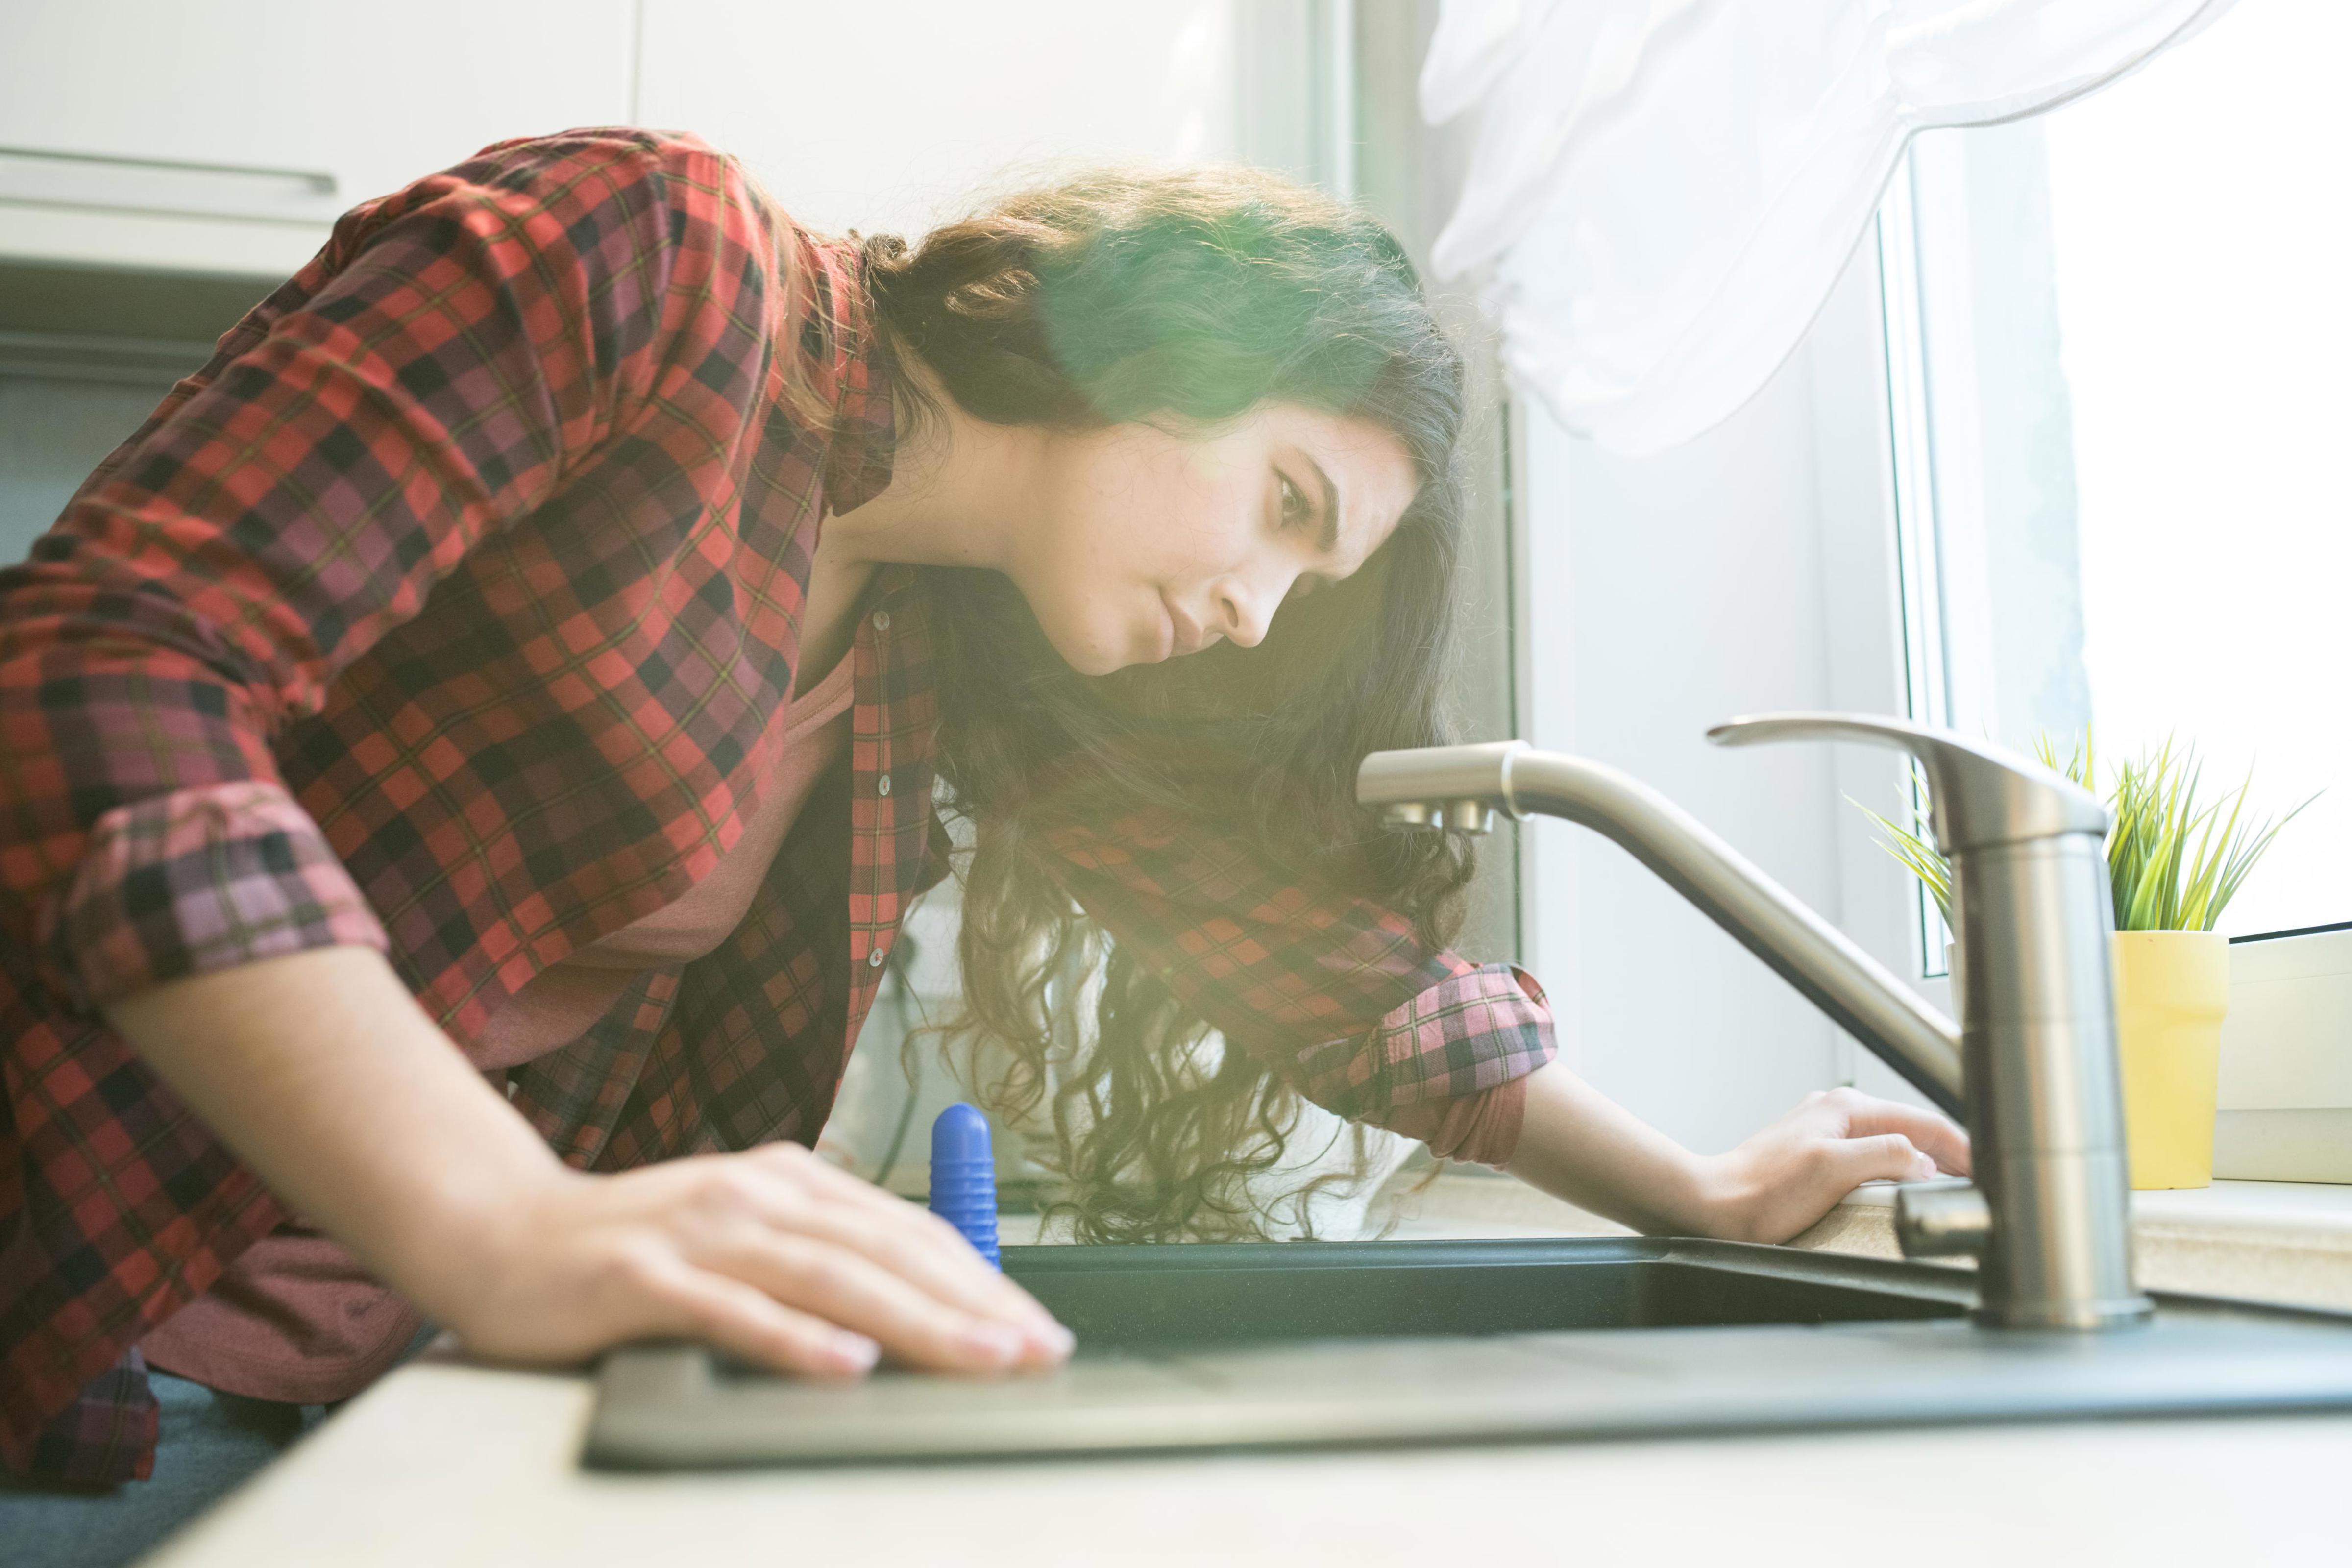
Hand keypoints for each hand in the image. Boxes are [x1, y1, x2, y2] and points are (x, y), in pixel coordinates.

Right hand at [433, 1141, 1071, 1378]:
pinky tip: (848, 1365)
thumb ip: (816, 1255)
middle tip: (1038, 1352)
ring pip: (831, 1279)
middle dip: (974, 1305)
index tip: (1038, 1328)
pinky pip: (734, 1313)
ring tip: (980, 1358)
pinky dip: (796, 1340)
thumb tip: (915, 1302)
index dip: (983, 1280)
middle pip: (887, 1252)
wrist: (497, 1231)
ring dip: (917, 1321)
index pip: (910, 1232)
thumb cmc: (630, 1249)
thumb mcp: (739, 1234)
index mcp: (789, 1181)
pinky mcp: (644, 1279)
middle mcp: (756, 1195)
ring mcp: (701, 1233)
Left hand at [1693, 1087, 1971, 1244]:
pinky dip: (1898, 1169)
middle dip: (1949, 1151)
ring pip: (1893, 1142)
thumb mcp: (1833, 1169)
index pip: (1922, 1121)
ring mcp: (1826, 1134)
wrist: (1714, 1205)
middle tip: (1981, 1180)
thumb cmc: (1763, 1191)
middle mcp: (1837, 1113)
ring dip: (1925, 1160)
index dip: (1959, 1146)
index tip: (1987, 1169)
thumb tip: (1925, 1160)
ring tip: (1955, 1183)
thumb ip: (1885, 1155)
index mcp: (1846, 1108)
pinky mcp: (1817, 1157)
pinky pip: (1872, 1158)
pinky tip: (1906, 1186)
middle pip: (1910, 1129)